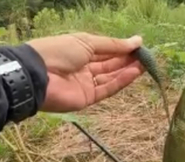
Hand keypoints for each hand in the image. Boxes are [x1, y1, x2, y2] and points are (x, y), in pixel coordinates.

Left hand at [27, 32, 143, 112]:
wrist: (38, 75)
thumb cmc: (59, 51)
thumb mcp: (87, 42)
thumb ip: (113, 45)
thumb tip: (137, 40)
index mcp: (80, 50)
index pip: (106, 50)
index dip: (122, 48)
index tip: (140, 46)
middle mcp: (84, 67)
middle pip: (110, 64)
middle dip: (127, 60)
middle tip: (146, 56)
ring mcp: (86, 83)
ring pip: (111, 77)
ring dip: (128, 71)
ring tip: (144, 65)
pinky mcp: (88, 98)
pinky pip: (107, 89)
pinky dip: (121, 82)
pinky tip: (133, 74)